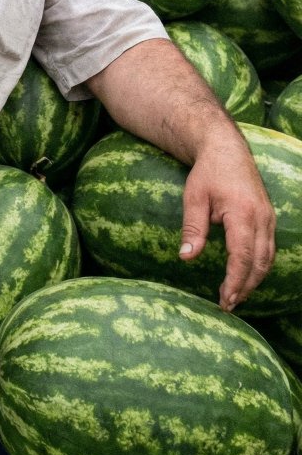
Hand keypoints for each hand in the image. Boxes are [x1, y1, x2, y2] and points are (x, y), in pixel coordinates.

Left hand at [179, 134, 274, 311]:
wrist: (226, 149)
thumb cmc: (208, 173)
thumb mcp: (194, 198)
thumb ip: (192, 229)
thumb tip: (186, 257)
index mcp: (243, 213)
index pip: (242, 256)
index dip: (235, 281)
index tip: (224, 299)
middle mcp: (262, 218)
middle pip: (259, 263)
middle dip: (244, 287)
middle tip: (227, 304)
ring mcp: (268, 218)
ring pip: (267, 258)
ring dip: (253, 279)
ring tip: (235, 296)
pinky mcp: (268, 219)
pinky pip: (269, 249)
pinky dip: (259, 266)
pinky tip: (246, 276)